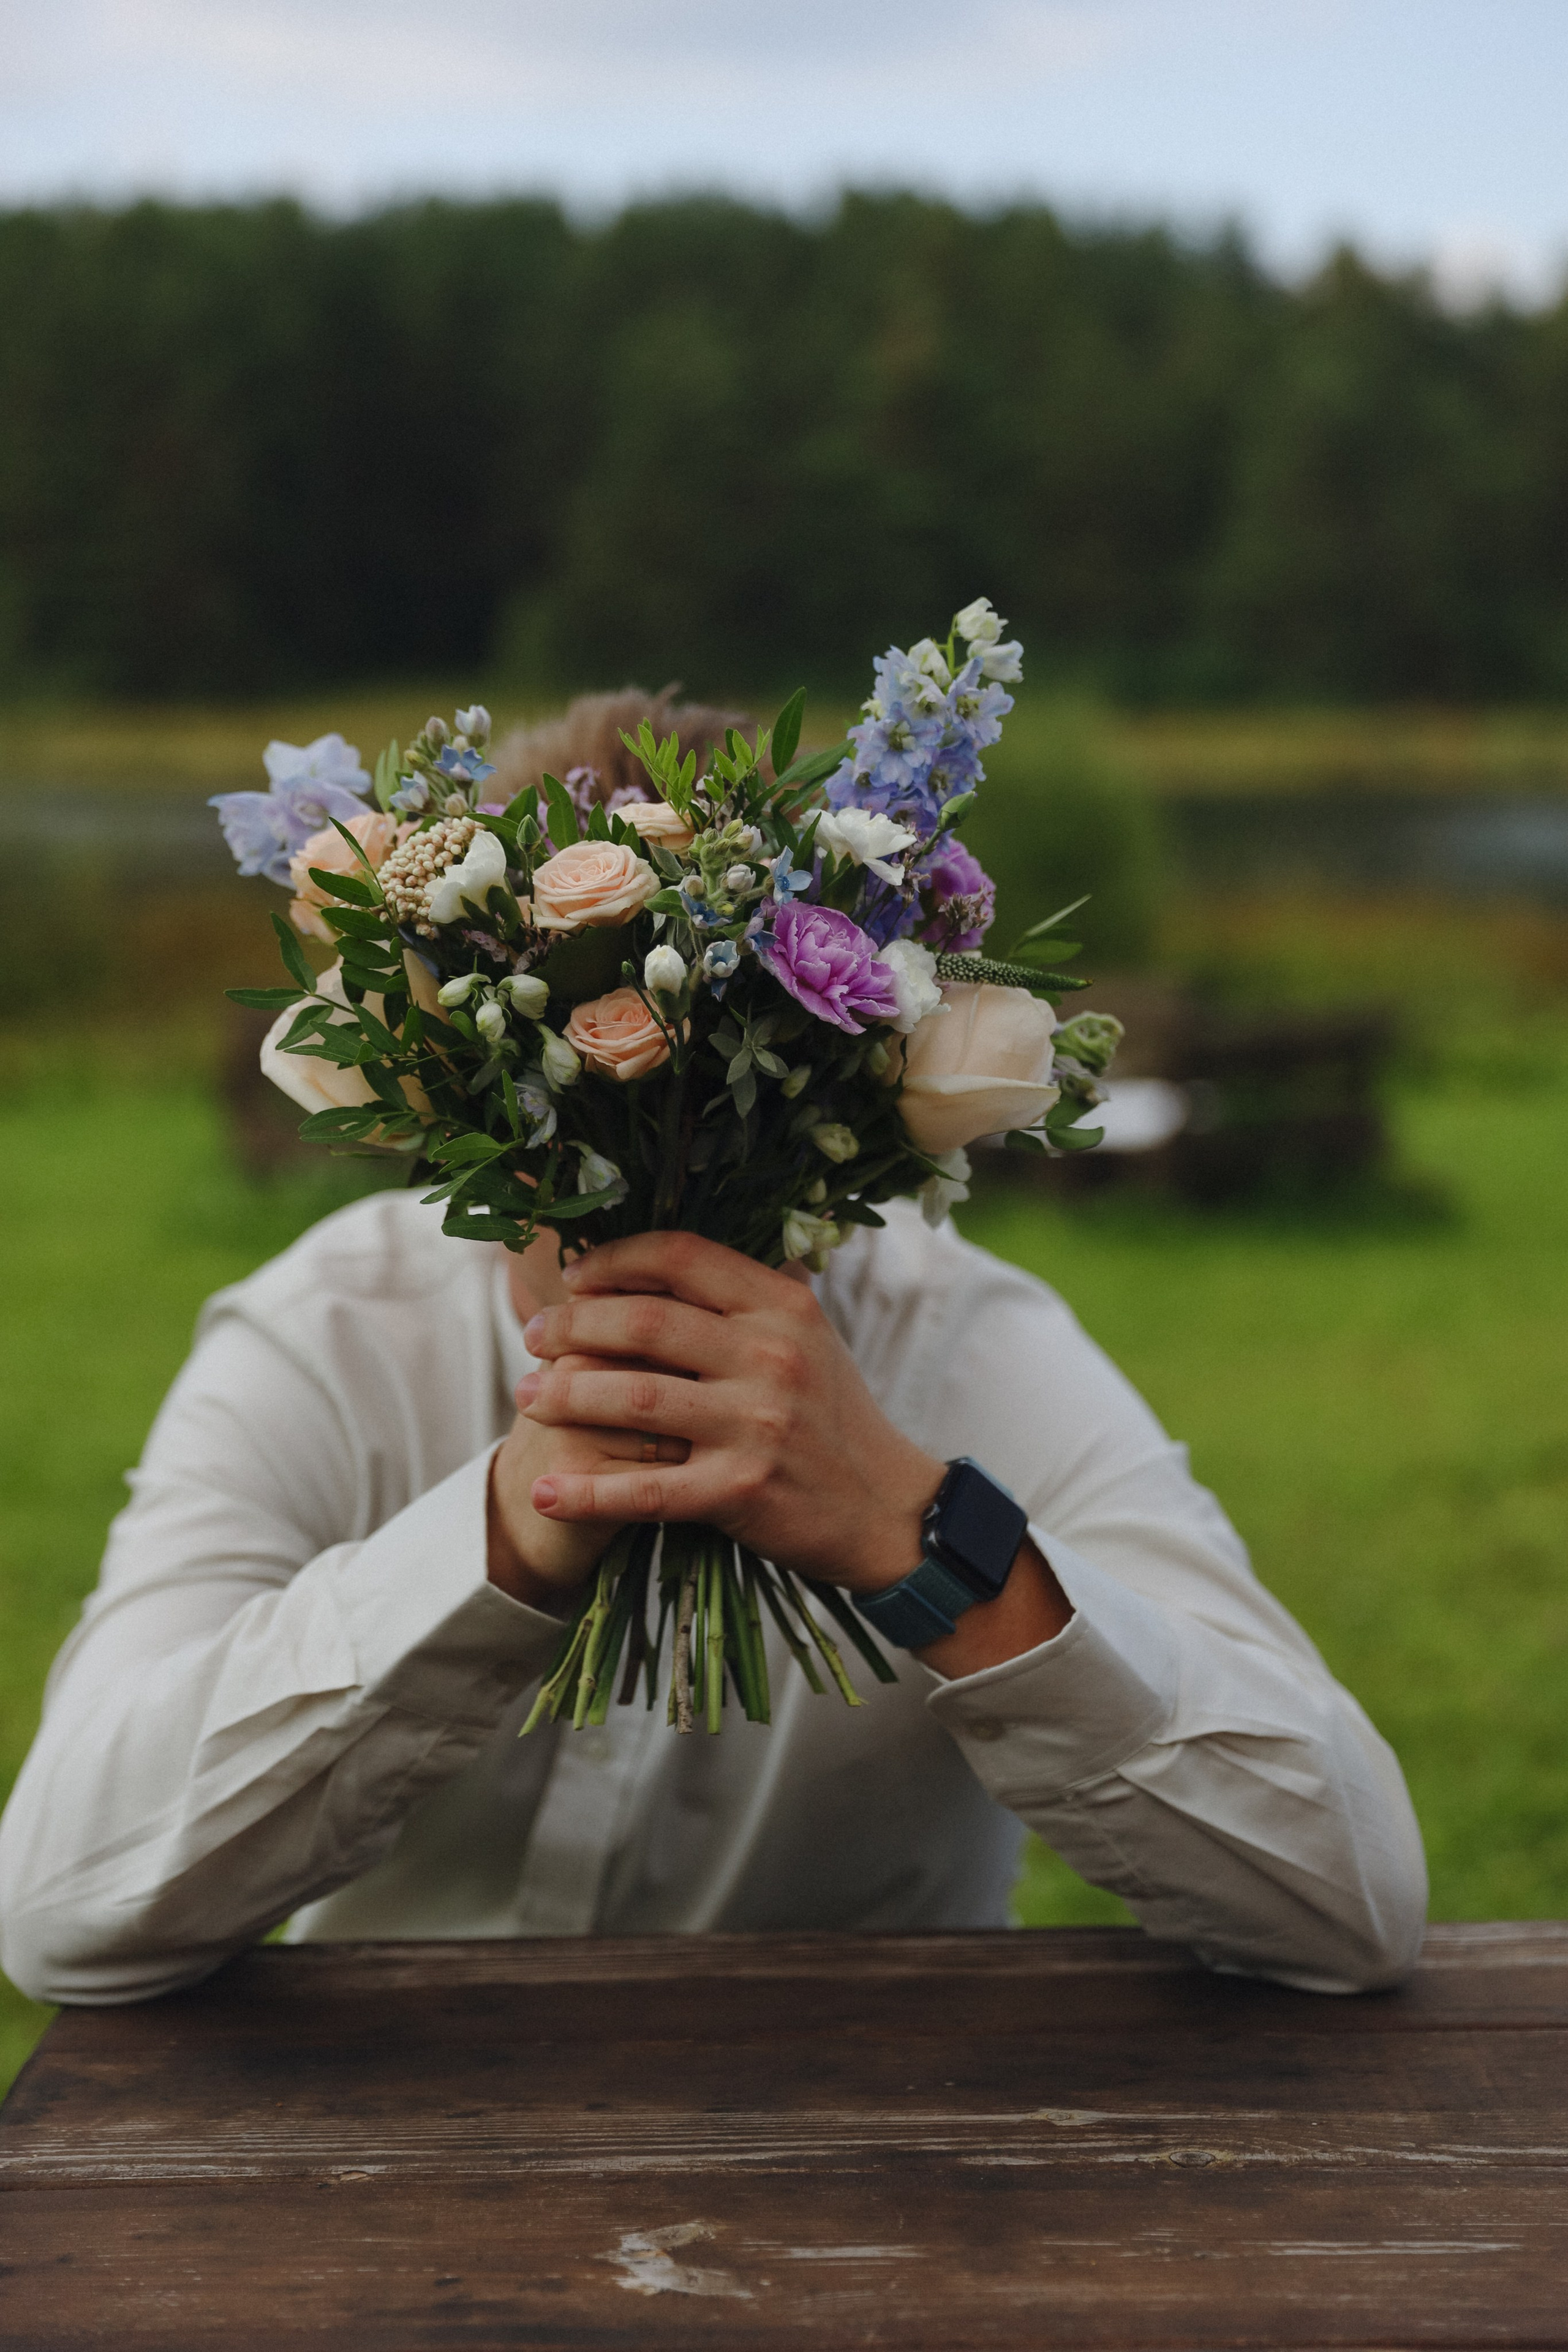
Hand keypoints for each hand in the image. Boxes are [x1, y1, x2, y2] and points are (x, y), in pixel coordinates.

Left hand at [513, 1232, 944, 1592]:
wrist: (885, 1508)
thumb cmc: (832, 1417)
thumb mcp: (807, 1337)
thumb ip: (743, 1299)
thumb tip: (660, 1258)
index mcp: (783, 1306)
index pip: (682, 1256)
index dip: (614, 1259)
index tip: (574, 1277)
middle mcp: (772, 1356)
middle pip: (643, 1324)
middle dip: (571, 1327)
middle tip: (532, 1339)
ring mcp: (757, 1424)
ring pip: (633, 1399)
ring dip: (563, 1397)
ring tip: (525, 1398)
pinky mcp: (742, 1490)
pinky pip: (646, 1490)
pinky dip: (587, 1493)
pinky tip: (543, 1493)